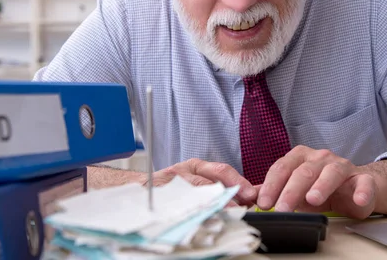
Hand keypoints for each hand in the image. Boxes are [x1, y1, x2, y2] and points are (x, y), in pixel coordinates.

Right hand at [143, 158, 257, 205]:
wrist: (134, 187)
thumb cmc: (168, 187)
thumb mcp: (193, 181)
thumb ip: (218, 187)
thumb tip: (249, 197)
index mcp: (195, 167)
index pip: (221, 170)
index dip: (238, 181)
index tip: (251, 194)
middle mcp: (183, 171)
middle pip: (209, 179)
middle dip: (229, 191)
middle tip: (242, 204)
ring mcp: (170, 183)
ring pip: (194, 190)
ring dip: (212, 202)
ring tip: (226, 212)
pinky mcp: (158, 194)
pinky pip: (176, 202)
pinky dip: (189, 210)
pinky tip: (199, 218)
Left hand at [256, 146, 376, 218]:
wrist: (358, 187)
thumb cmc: (321, 187)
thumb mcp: (295, 188)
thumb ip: (274, 190)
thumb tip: (249, 196)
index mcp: (300, 157)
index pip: (282, 168)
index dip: (271, 185)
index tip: (263, 203)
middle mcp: (321, 158)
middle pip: (304, 171)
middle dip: (291, 191)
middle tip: (282, 208)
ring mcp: (343, 166)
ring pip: (332, 172)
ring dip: (322, 186)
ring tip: (313, 200)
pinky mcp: (364, 179)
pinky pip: (364, 183)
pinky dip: (362, 191)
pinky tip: (358, 201)